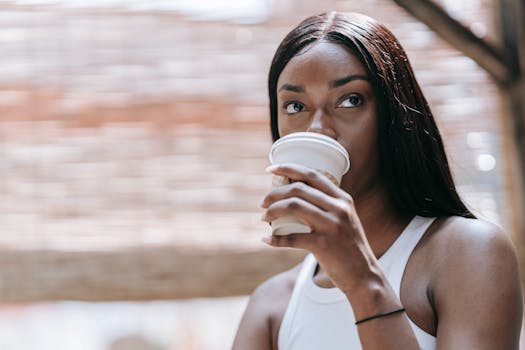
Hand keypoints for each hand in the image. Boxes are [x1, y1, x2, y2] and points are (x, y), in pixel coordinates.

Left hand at [261, 163, 380, 295]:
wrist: (363, 276)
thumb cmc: (348, 248)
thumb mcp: (344, 220)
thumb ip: (327, 206)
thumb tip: (295, 196)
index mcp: (342, 199)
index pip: (312, 175)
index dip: (289, 168)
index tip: (271, 169)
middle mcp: (338, 208)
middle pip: (298, 189)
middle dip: (274, 193)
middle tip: (263, 203)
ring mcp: (331, 226)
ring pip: (293, 206)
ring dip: (272, 211)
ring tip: (263, 218)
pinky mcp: (323, 245)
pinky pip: (291, 237)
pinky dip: (275, 239)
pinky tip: (266, 239)